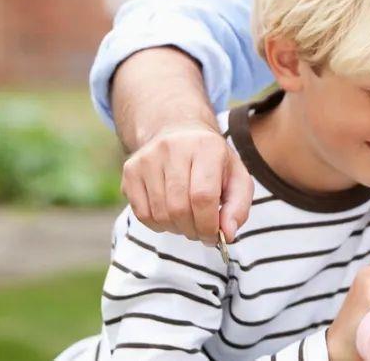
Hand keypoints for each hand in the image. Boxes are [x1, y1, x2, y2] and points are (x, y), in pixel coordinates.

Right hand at [122, 120, 252, 242]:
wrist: (179, 133)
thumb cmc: (213, 162)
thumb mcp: (237, 178)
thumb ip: (239, 207)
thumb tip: (227, 234)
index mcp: (206, 146)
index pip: (203, 196)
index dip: (209, 225)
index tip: (215, 236)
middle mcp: (173, 147)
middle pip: (179, 208)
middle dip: (193, 230)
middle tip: (201, 231)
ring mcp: (147, 158)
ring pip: (160, 214)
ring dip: (177, 228)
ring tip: (188, 219)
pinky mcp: (130, 170)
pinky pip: (142, 214)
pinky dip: (159, 224)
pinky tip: (170, 214)